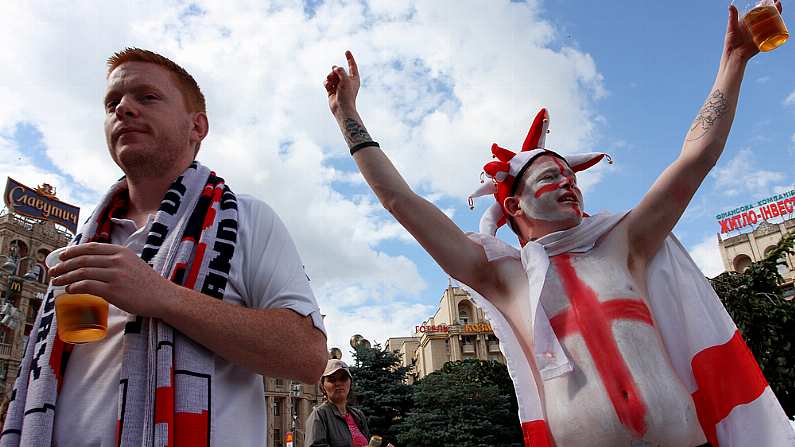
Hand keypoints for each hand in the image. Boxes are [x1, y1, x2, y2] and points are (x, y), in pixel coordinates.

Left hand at [49, 242, 177, 317]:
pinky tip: (70, 290)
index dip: (73, 251)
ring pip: (82, 272)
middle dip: (64, 265)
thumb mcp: (133, 264)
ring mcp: (115, 275)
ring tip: (57, 281)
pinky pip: (87, 286)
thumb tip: (93, 263)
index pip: (91, 247)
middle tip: (53, 270)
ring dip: (66, 277)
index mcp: (121, 252)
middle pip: (83, 259)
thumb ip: (115, 260)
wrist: (163, 297)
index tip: (62, 256)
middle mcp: (117, 261)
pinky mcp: (113, 290)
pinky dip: (75, 287)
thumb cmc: (148, 283)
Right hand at [324, 50, 359, 116]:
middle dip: (335, 70)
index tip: (347, 51)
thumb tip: (335, 68)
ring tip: (330, 82)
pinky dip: (326, 83)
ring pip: (331, 75)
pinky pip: (327, 82)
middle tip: (334, 72)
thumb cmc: (347, 95)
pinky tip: (327, 86)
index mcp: (354, 79)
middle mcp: (347, 81)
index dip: (350, 58)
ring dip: (329, 77)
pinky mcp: (332, 90)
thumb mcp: (345, 80)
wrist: (342, 108)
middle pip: (339, 70)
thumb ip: (341, 71)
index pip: (352, 66)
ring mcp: (339, 85)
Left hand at [724, 1, 782, 61]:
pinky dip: (777, 27)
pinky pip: (772, 33)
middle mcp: (755, 26)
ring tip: (779, 8)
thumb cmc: (731, 42)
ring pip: (770, 22)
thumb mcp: (732, 28)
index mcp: (748, 22)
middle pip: (766, 15)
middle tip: (777, 2)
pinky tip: (780, 22)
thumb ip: (732, 18)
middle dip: (773, 8)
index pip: (757, 11)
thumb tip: (731, 6)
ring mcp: (760, 33)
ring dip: (776, 15)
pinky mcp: (764, 39)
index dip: (763, 5)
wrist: (735, 56)